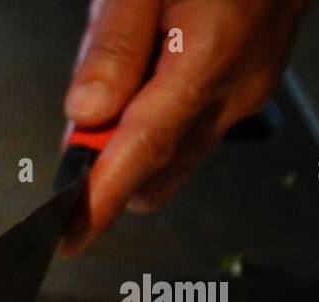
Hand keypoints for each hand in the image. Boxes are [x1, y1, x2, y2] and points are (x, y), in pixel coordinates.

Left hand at [61, 0, 307, 254]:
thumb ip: (114, 48)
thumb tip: (86, 116)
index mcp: (206, 61)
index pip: (142, 154)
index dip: (100, 202)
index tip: (67, 237)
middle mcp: (235, 89)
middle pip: (155, 170)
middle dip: (109, 167)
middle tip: (79, 128)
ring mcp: (248, 89)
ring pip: (173, 153)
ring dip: (134, 141)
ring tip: (119, 79)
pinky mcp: (251, 83)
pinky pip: (193, 125)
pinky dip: (158, 118)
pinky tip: (150, 70)